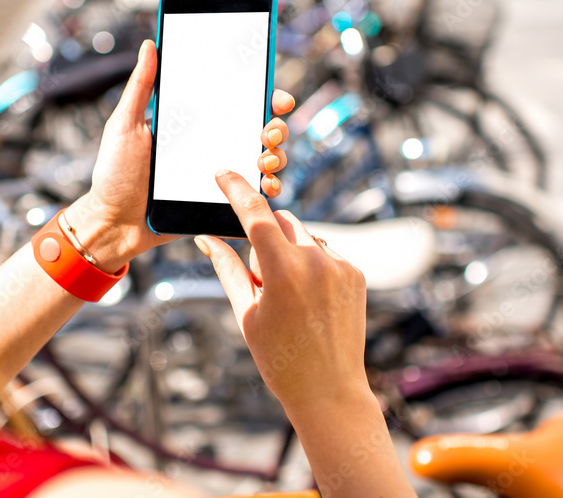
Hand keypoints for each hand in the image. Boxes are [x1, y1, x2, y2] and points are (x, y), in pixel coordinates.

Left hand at [65, 40, 294, 272]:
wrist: (113, 224)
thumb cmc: (114, 175)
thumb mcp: (124, 125)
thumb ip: (141, 87)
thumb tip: (149, 44)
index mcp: (193, 124)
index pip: (235, 102)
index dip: (261, 95)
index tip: (274, 94)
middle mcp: (211, 146)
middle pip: (259, 129)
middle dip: (275, 126)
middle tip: (268, 131)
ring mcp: (219, 175)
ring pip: (264, 160)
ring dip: (276, 156)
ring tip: (263, 160)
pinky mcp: (220, 202)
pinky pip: (253, 196)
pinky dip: (268, 189)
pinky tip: (266, 186)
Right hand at [194, 171, 369, 414]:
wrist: (329, 390)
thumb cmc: (280, 358)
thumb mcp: (246, 313)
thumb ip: (227, 269)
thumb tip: (206, 238)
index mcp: (283, 271)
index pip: (255, 214)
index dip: (236, 189)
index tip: (224, 172)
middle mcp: (315, 261)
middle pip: (281, 222)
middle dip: (266, 238)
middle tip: (263, 283)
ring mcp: (340, 266)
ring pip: (304, 237)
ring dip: (290, 252)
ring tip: (291, 299)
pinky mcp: (356, 274)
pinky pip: (325, 253)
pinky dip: (312, 265)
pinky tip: (311, 302)